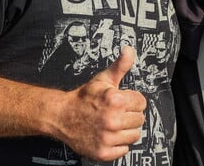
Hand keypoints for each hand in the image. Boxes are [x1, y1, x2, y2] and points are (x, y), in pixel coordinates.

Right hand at [59, 46, 145, 161]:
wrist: (62, 116)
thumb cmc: (84, 98)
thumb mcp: (103, 79)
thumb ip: (120, 65)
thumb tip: (129, 50)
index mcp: (115, 100)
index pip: (141, 103)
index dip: (131, 101)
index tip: (121, 102)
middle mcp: (112, 120)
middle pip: (139, 119)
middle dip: (129, 115)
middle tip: (115, 113)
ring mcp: (107, 138)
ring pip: (134, 135)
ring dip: (125, 130)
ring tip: (112, 124)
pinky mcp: (103, 152)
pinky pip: (124, 150)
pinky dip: (118, 145)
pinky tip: (108, 135)